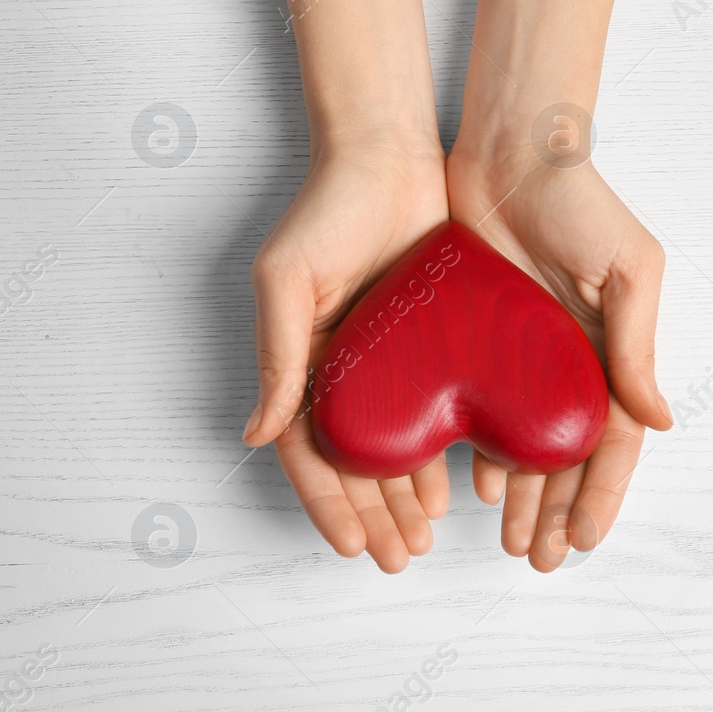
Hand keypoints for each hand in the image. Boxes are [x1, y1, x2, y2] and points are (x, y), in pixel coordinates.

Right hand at [244, 140, 450, 572]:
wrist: (389, 153)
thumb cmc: (327, 208)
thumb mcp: (289, 279)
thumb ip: (277, 355)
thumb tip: (258, 436)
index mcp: (301, 360)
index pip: (307, 451)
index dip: (326, 503)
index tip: (348, 546)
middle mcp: (341, 368)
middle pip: (353, 462)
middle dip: (371, 516)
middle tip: (397, 558)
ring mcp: (388, 359)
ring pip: (393, 446)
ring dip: (402, 497)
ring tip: (423, 538)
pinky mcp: (431, 340)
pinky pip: (433, 409)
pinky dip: (439, 452)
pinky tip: (454, 486)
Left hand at [447, 139, 671, 571]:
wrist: (511, 147)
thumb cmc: (580, 201)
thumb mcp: (626, 269)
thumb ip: (634, 346)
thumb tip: (659, 422)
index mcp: (612, 351)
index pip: (613, 443)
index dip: (601, 496)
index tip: (581, 542)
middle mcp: (571, 362)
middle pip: (568, 458)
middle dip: (557, 512)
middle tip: (536, 559)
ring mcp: (523, 355)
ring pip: (525, 445)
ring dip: (522, 496)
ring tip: (506, 540)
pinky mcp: (477, 338)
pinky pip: (481, 409)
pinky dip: (482, 451)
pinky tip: (473, 485)